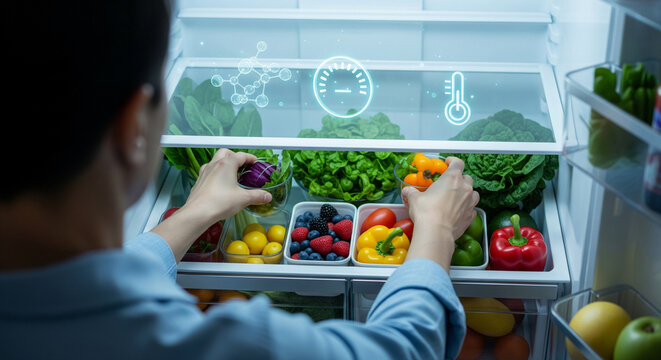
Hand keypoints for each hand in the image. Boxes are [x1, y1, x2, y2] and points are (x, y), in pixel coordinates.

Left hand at [152, 149, 271, 261]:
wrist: (198, 213)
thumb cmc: (219, 203)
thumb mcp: (243, 199)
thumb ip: (257, 196)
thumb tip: (267, 196)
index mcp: (226, 164)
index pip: (241, 155)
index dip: (250, 158)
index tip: (255, 162)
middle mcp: (214, 165)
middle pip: (225, 153)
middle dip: (234, 156)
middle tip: (242, 165)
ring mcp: (204, 172)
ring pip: (214, 161)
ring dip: (223, 163)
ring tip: (231, 174)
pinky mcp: (199, 181)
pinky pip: (208, 171)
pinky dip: (215, 173)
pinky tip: (219, 184)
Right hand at [401, 157, 478, 270]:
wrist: (436, 232)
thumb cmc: (427, 212)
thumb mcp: (415, 199)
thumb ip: (411, 192)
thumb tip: (407, 191)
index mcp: (452, 178)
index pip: (458, 163)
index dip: (453, 161)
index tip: (448, 163)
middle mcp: (464, 188)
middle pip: (467, 178)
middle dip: (460, 179)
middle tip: (450, 183)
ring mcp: (470, 202)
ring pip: (473, 193)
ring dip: (466, 193)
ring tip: (457, 197)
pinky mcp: (470, 216)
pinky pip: (472, 209)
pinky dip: (467, 208)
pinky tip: (459, 211)